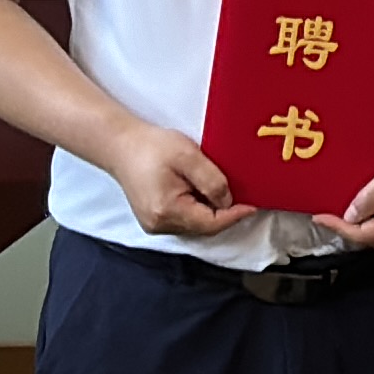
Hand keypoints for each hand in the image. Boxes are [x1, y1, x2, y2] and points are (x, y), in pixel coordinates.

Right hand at [100, 121, 256, 242]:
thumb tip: (228, 201)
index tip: (253, 205)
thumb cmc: (152, 147)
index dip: (234, 216)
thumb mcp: (188, 156)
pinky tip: (203, 194)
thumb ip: (211, 180)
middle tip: (243, 197)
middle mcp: (159, 224)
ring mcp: (154, 225)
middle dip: (224, 215)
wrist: (120, 145)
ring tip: (223, 193)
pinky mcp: (152, 220)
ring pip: (194, 226)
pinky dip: (198, 211)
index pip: (210, 224)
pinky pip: (184, 221)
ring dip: (212, 213)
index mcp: (167, 211)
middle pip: (203, 228)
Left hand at [332, 146, 373, 252]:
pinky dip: (368, 224)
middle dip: (345, 226)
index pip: (360, 234)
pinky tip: (363, 210)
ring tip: (342, 208)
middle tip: (327, 210)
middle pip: (365, 239)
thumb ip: (372, 196)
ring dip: (356, 225)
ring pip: (371, 238)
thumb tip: (350, 215)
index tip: (318, 216)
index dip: (337, 226)